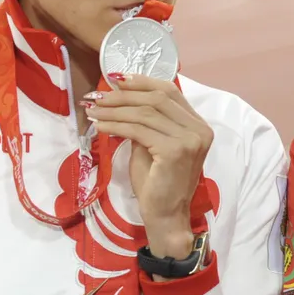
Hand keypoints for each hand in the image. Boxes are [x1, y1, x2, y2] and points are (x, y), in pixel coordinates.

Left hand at [85, 73, 213, 260]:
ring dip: (115, 109)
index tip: (116, 79)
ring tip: (93, 110)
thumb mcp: (153, 145)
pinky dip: (116, 125)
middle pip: (157, 99)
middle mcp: (199, 129)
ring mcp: (190, 140)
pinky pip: (139, 130)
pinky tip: (100, 126)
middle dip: (123, 95)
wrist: (166, 215)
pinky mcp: (175, 151)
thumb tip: (119, 99)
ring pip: (145, 113)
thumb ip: (146, 123)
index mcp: (198, 125)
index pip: (170, 92)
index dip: (142, 82)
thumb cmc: (158, 184)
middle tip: (97, 97)